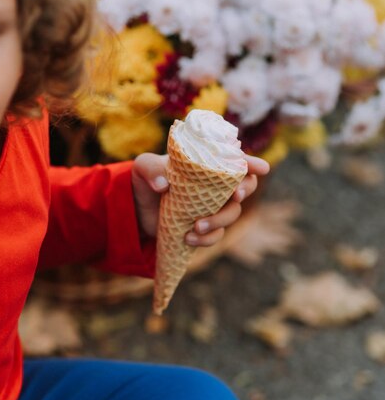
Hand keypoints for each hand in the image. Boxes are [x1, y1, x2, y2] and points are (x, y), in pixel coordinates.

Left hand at [132, 153, 269, 244]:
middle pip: (244, 186)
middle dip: (245, 190)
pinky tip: (189, 238)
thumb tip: (163, 185)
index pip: (234, 160)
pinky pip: (216, 235)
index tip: (261, 168)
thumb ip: (150, 169)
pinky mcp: (204, 227)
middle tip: (235, 196)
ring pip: (232, 213)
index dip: (251, 164)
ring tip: (197, 226)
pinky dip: (207, 239)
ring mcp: (212, 207)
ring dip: (220, 220)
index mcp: (206, 164)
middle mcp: (215, 185)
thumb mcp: (143, 167)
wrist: (138, 208)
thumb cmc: (147, 179)